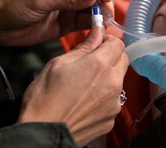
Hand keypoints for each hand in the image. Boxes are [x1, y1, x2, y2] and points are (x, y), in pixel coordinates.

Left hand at [0, 0, 113, 48]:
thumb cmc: (14, 5)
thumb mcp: (40, 0)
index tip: (107, 1)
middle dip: (104, 1)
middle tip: (107, 15)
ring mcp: (70, 4)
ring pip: (94, 7)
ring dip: (102, 15)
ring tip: (105, 25)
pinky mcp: (69, 21)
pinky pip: (87, 21)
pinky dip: (95, 25)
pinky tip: (99, 30)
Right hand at [17, 26, 128, 146]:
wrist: (42, 133)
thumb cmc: (44, 99)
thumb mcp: (58, 64)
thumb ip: (83, 47)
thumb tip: (96, 32)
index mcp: (99, 65)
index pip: (118, 43)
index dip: (107, 40)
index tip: (98, 42)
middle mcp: (112, 84)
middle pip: (122, 60)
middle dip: (110, 57)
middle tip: (91, 60)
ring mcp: (113, 103)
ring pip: (118, 81)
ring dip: (107, 77)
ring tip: (84, 84)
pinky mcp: (110, 119)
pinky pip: (113, 101)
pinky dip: (103, 97)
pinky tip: (85, 100)